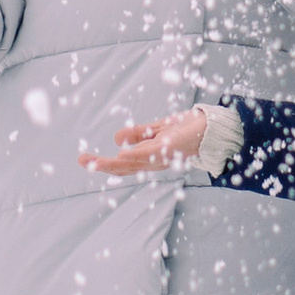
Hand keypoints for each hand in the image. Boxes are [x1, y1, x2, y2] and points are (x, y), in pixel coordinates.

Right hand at [83, 110, 208, 175]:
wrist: (213, 128)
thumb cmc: (187, 129)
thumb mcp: (158, 130)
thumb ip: (139, 134)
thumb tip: (116, 139)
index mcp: (149, 158)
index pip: (123, 164)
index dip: (103, 164)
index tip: (84, 160)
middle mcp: (154, 162)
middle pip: (124, 167)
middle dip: (101, 165)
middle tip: (80, 161)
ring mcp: (161, 158)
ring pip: (133, 164)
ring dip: (112, 164)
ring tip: (92, 162)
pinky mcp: (170, 149)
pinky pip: (150, 155)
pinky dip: (135, 156)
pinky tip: (121, 155)